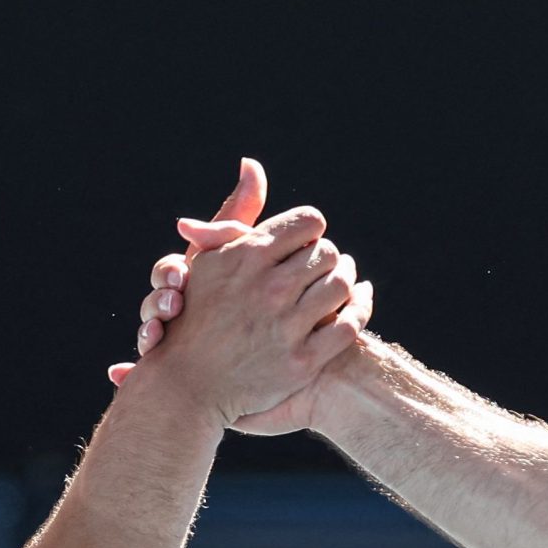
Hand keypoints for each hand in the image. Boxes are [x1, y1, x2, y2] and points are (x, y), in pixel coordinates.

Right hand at [107, 160, 374, 434]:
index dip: (310, 230)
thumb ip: (236, 211)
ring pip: (342, 286)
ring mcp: (286, 327)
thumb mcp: (208, 257)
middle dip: (327, 256)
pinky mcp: (301, 362)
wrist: (187, 384)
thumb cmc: (195, 314)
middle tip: (327, 262)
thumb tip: (253, 163)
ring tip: (343, 279)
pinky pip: (348, 327)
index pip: (308, 223)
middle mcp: (268, 288)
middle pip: (327, 253)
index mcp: (246, 256)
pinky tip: (358, 303)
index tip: (305, 242)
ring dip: (347, 279)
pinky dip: (360, 310)